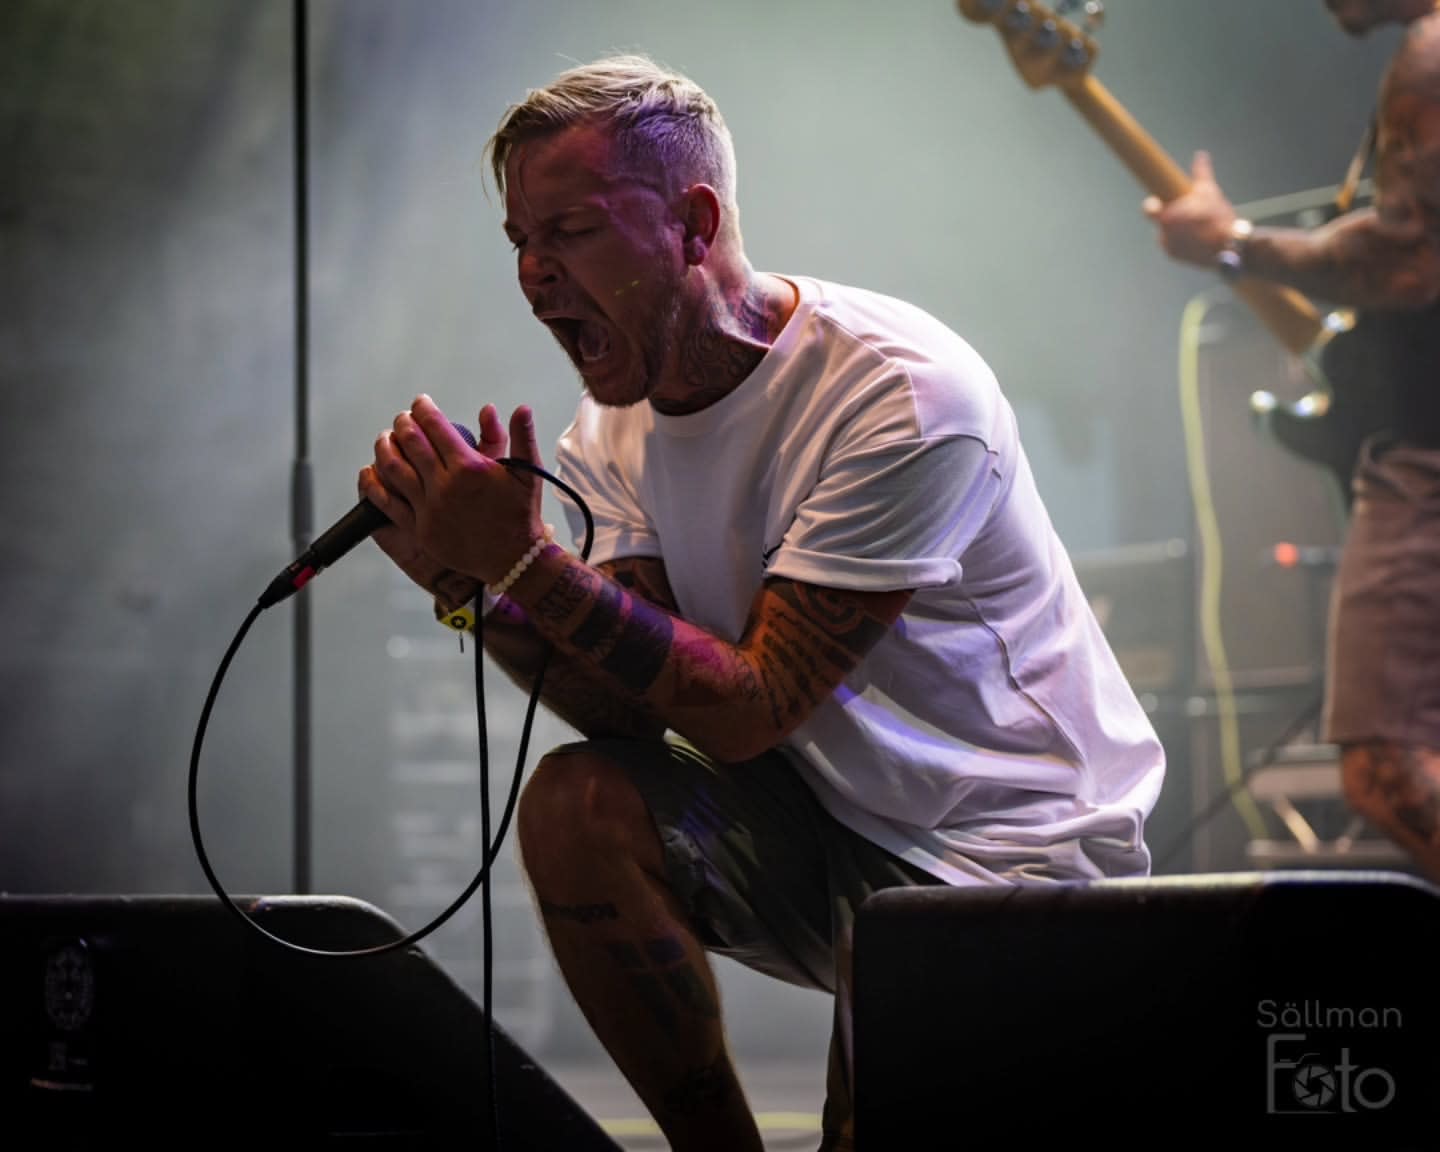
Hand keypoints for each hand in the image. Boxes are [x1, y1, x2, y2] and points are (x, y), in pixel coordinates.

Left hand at [360, 394, 546, 588]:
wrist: (514, 559)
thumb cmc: (520, 514)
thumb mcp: (527, 473)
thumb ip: (522, 437)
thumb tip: (522, 408)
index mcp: (469, 467)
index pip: (436, 426)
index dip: (424, 409)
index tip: (420, 402)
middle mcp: (446, 485)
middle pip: (411, 442)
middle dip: (403, 423)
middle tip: (402, 418)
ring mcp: (430, 508)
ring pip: (394, 468)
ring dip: (385, 447)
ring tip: (385, 438)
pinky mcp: (421, 528)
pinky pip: (388, 503)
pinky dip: (374, 484)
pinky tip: (369, 472)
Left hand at [1142, 151, 1238, 266]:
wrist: (1229, 247)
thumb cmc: (1218, 217)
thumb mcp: (1210, 192)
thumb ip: (1201, 173)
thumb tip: (1200, 155)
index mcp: (1167, 218)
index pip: (1148, 209)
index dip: (1153, 204)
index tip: (1160, 201)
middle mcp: (1163, 235)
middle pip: (1162, 219)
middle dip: (1173, 214)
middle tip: (1190, 212)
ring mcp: (1167, 247)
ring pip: (1167, 231)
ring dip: (1177, 228)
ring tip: (1197, 225)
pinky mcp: (1173, 256)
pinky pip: (1172, 244)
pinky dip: (1181, 240)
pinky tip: (1196, 236)